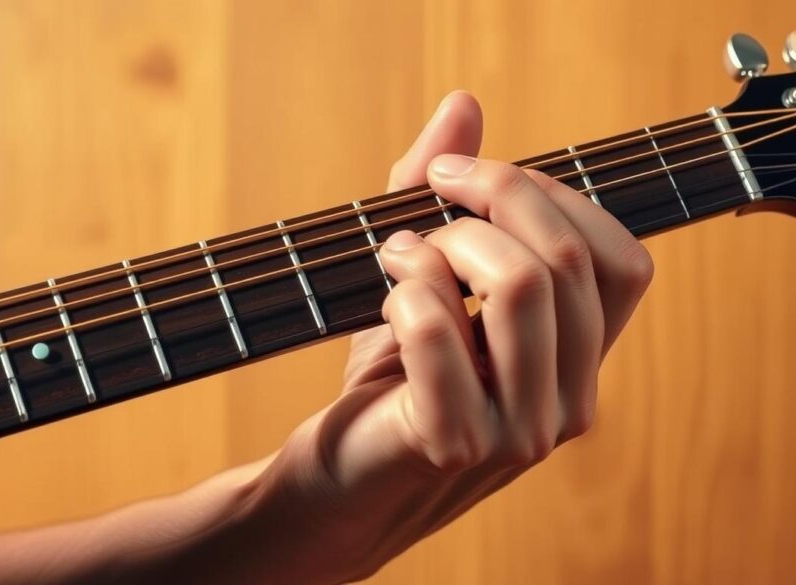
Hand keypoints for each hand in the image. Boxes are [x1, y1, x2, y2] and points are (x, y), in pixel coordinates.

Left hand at [246, 91, 654, 582]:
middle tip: (424, 192)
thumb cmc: (391, 376)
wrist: (339, 479)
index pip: (622, 262)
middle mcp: (569, 402)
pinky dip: (402, 287)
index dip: (555, 199)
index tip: (470, 178)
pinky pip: (436, 326)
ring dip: (443, 244)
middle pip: (569, 260)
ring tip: (396, 251)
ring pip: (521, 285)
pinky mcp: (454, 442)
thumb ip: (445, 194)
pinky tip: (381, 297)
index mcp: (576, 361)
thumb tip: (464, 104)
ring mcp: (519, 431)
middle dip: (491, 196)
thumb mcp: (425, 277)